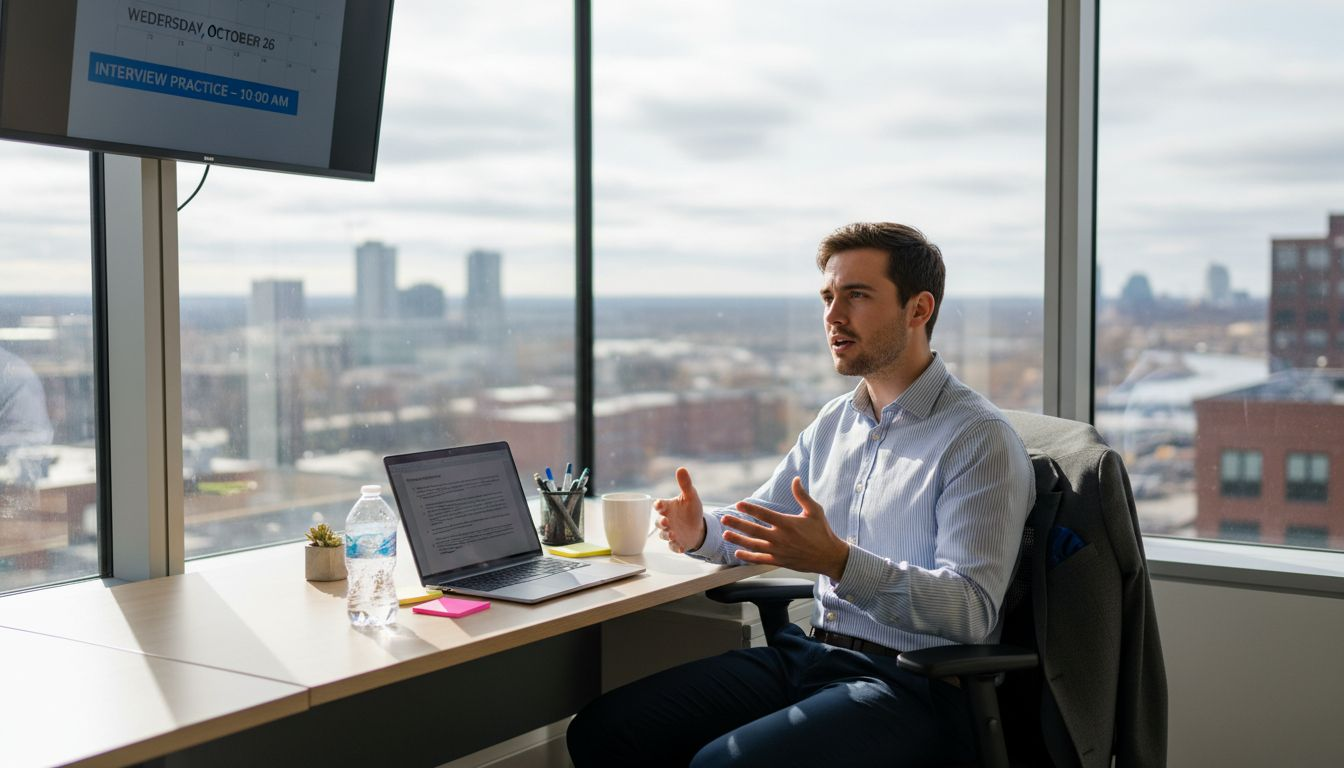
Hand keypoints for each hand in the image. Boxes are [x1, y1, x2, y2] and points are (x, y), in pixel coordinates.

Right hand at [653, 467, 705, 553]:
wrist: (699, 526)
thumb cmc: (691, 510)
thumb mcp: (691, 496)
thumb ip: (685, 484)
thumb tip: (681, 468)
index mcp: (668, 507)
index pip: (659, 505)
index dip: (658, 505)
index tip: (659, 504)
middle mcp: (667, 520)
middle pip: (659, 522)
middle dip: (661, 522)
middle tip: (666, 521)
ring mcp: (671, 532)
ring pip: (664, 535)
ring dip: (667, 535)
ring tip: (672, 534)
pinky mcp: (677, 543)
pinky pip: (673, 546)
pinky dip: (675, 547)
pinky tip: (681, 547)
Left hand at [721, 477, 849, 580]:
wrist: (829, 557)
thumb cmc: (822, 532)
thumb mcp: (814, 511)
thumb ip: (802, 495)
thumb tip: (796, 479)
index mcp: (788, 524)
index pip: (765, 514)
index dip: (750, 508)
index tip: (739, 504)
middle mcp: (781, 538)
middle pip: (754, 530)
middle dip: (737, 524)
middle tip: (724, 519)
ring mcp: (778, 551)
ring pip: (753, 545)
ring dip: (738, 539)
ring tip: (725, 534)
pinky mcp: (779, 561)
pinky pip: (759, 559)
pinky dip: (747, 557)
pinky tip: (737, 553)